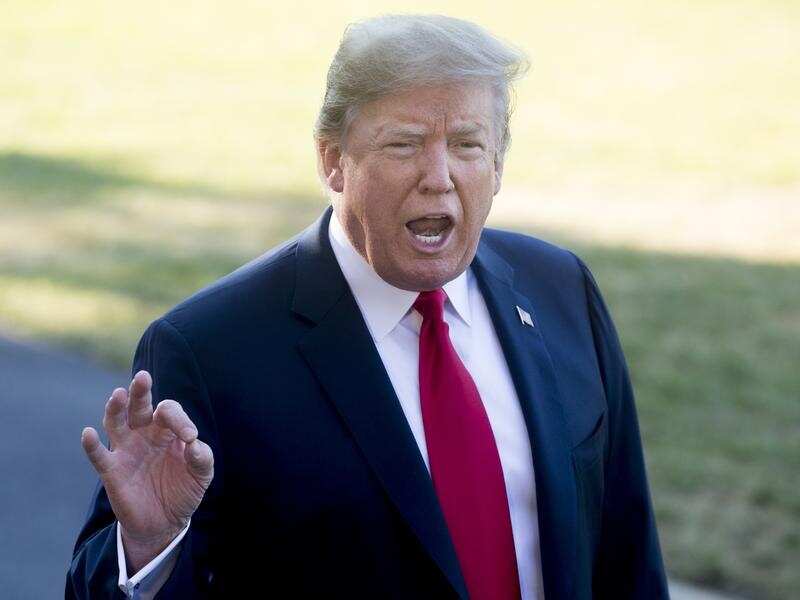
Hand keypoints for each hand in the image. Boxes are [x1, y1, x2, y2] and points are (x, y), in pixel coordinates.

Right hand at [81, 370, 213, 571]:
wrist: (166, 522)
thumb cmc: (184, 490)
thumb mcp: (201, 474)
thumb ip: (202, 457)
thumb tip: (194, 442)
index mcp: (167, 430)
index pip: (169, 412)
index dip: (180, 420)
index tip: (190, 437)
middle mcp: (144, 434)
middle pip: (139, 407)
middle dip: (140, 392)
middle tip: (143, 377)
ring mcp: (126, 450)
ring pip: (116, 423)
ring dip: (115, 409)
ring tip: (118, 395)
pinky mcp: (112, 471)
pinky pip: (99, 455)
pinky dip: (91, 445)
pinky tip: (88, 433)